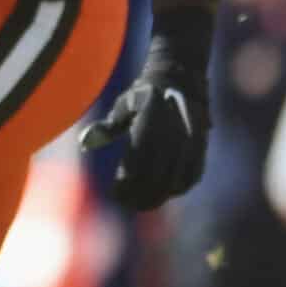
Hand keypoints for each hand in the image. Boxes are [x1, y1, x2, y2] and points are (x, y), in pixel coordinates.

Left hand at [79, 36, 209, 210]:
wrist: (180, 81)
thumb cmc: (143, 96)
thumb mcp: (124, 106)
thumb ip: (107, 126)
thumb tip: (84, 144)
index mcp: (149, 123)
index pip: (136, 163)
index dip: (126, 184)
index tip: (115, 195)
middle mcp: (170, 134)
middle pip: (156, 177)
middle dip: (141, 195)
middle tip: (128, 205)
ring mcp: (188, 142)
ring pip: (175, 180)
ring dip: (160, 196)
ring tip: (144, 205)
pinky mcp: (201, 147)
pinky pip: (193, 174)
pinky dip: (180, 188)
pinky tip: (167, 194)